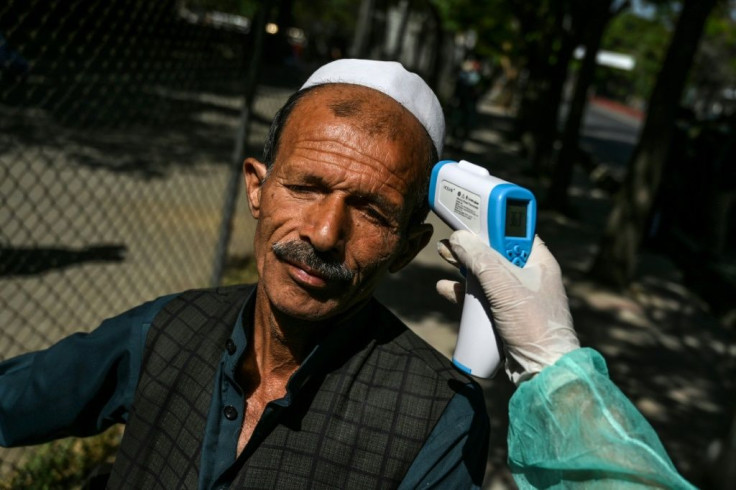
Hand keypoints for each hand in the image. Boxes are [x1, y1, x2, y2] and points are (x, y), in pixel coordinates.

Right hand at [437, 231, 578, 384]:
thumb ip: (480, 259)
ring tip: (443, 256)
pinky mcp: (503, 315)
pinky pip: (479, 297)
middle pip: (493, 250)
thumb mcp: (504, 285)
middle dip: (470, 244)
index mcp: (538, 260)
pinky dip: (462, 291)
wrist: (542, 370)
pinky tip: (444, 288)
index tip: (470, 214)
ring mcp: (515, 296)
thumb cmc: (533, 324)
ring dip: (462, 266)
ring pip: (483, 273)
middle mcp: (528, 275)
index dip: (492, 221)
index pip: (514, 231)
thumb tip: (459, 237)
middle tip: (449, 238)